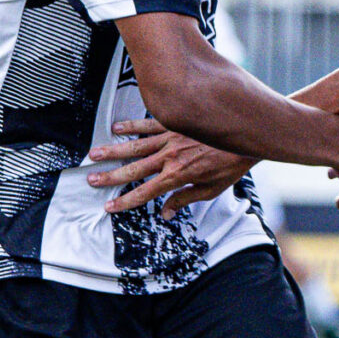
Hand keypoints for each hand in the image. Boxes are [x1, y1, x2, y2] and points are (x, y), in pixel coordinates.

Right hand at [89, 118, 255, 216]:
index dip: (126, 201)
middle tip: (92, 181)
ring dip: (113, 151)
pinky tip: (116, 128)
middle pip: (134, 169)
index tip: (110, 206)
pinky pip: (149, 125)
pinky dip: (132, 126)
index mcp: (178, 175)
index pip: (146, 192)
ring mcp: (171, 139)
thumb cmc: (231, 163)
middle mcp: (170, 157)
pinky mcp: (174, 125)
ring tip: (94, 155)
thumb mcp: (211, 189)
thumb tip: (166, 212)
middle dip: (111, 177)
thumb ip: (185, 199)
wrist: (246, 136)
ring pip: (135, 146)